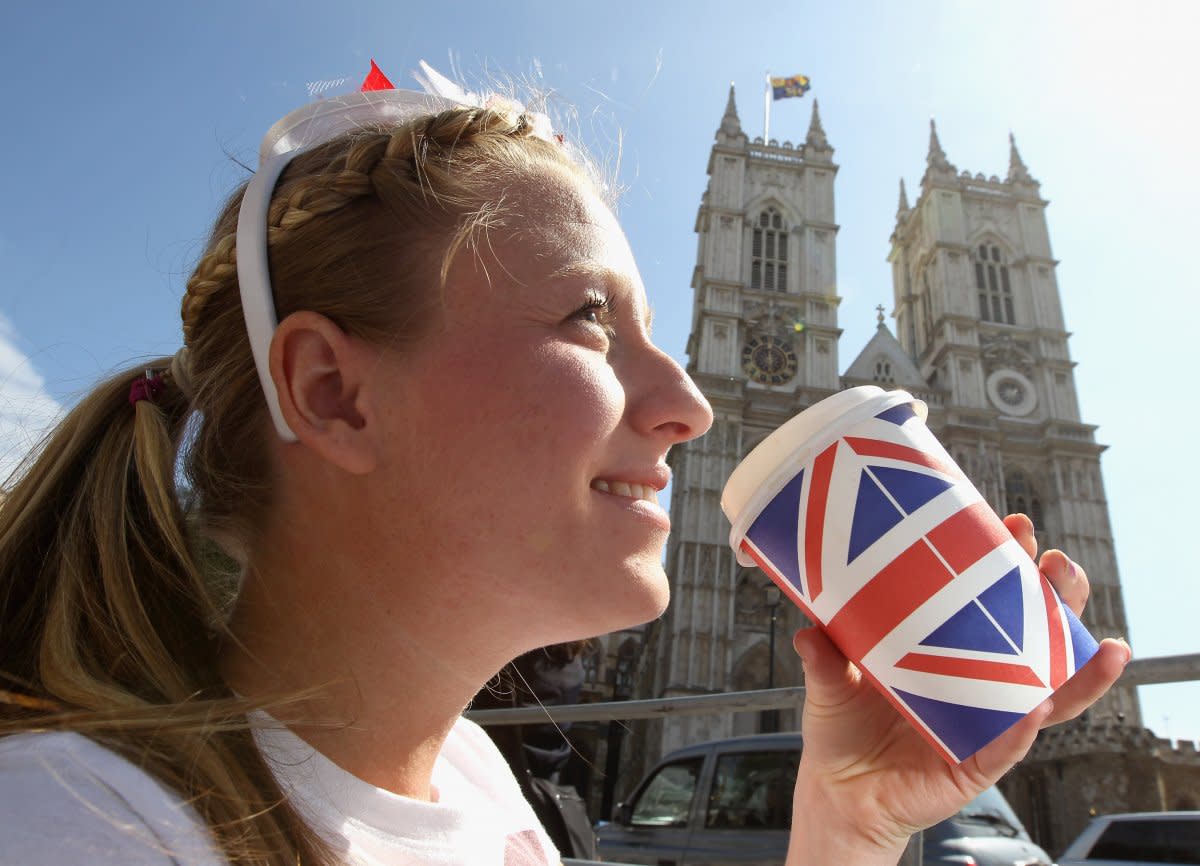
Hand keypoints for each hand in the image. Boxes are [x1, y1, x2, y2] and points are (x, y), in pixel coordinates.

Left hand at [784, 513, 1130, 865]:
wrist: (835, 790)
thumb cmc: (842, 727)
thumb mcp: (830, 680)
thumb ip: (825, 654)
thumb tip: (810, 629)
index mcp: (949, 650)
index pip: (992, 600)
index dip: (1011, 565)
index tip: (1016, 528)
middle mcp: (978, 682)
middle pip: (1036, 637)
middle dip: (1058, 600)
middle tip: (1058, 566)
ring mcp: (984, 723)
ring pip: (1050, 695)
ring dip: (1080, 670)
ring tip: (1104, 647)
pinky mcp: (976, 765)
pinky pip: (1008, 745)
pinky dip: (1025, 726)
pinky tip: (1041, 704)